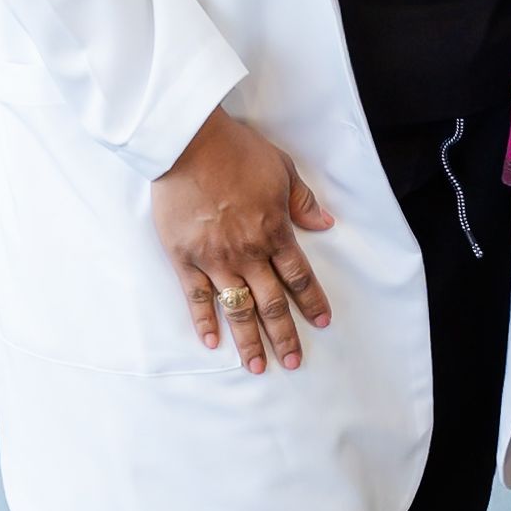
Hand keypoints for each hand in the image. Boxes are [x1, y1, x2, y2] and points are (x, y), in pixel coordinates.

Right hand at [151, 108, 334, 373]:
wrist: (190, 144)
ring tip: (258, 366)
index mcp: (274, 231)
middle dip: (284, 335)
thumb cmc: (237, 150)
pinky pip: (197, 297)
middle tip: (293, 362)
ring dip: (249, 341)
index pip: (299, 277)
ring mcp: (215, 259)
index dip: (311, 301)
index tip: (322, 322)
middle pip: (271, 303)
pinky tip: (213, 342)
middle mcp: (248, 253)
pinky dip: (205, 321)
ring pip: (237, 309)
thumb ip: (302, 201)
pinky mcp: (185, 258)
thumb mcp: (282, 169)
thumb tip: (325, 224)